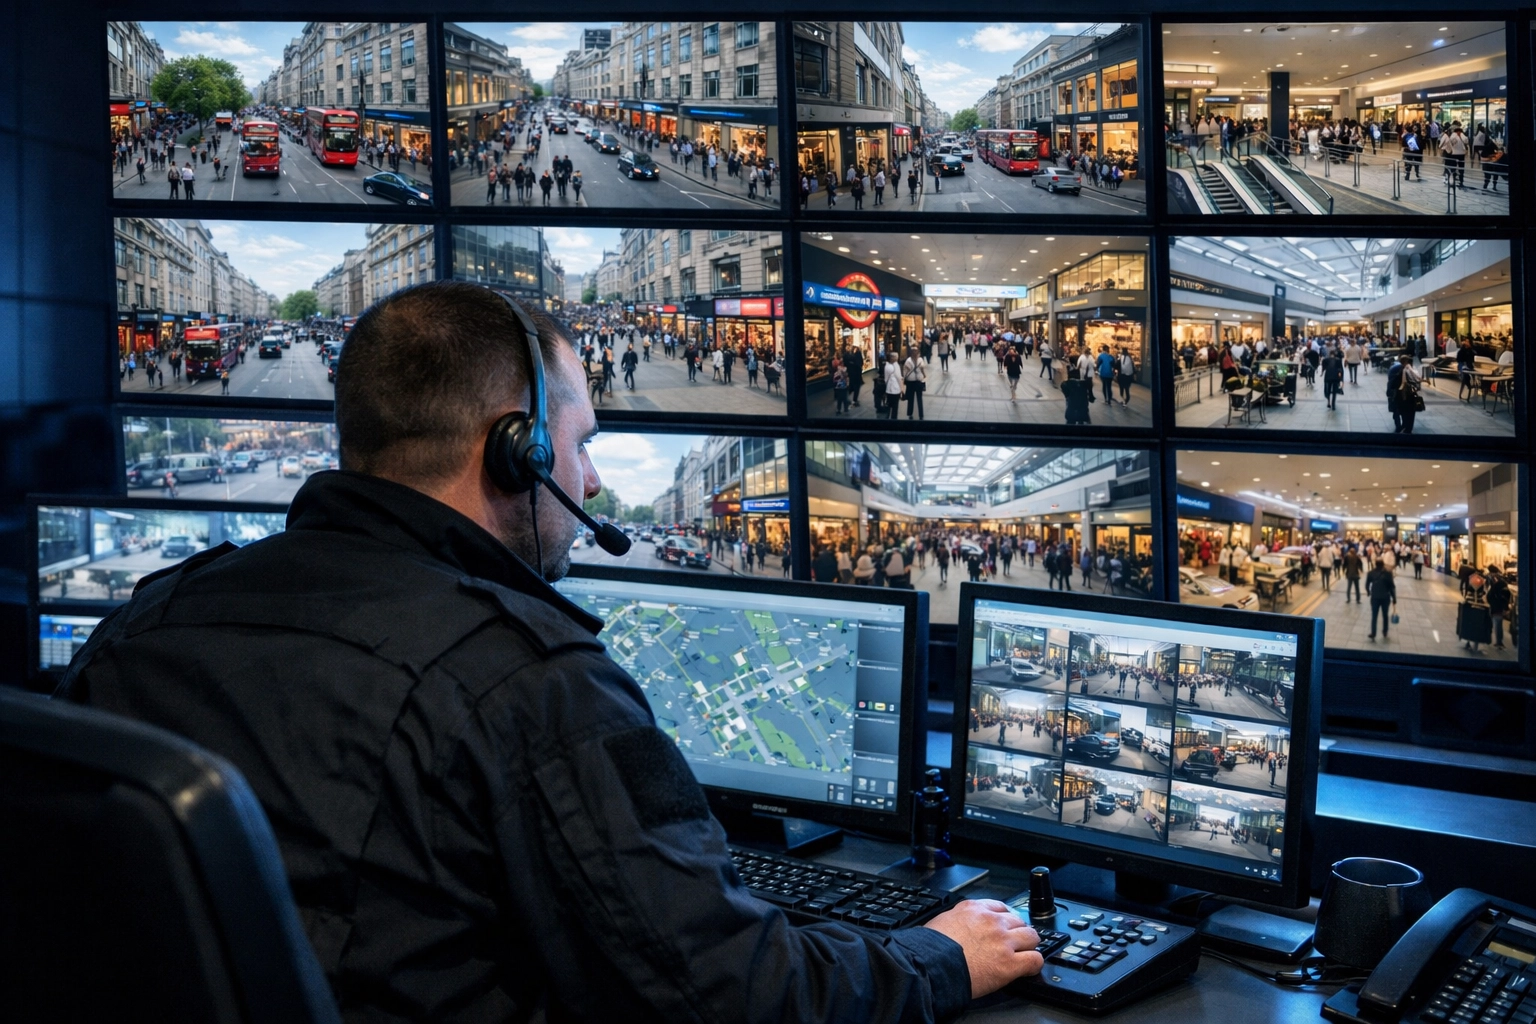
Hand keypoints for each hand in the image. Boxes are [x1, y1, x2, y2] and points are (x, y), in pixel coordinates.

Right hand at [924, 899, 1043, 997]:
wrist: (931, 965)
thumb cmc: (931, 947)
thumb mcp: (943, 921)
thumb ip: (958, 919)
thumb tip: (960, 927)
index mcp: (974, 909)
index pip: (1000, 907)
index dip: (1005, 920)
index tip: (1005, 927)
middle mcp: (992, 921)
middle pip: (1018, 921)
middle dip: (1017, 932)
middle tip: (1014, 944)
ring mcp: (1003, 942)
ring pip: (1031, 937)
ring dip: (1029, 946)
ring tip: (1024, 955)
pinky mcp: (1009, 964)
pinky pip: (1035, 960)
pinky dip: (1034, 964)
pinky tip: (1028, 969)